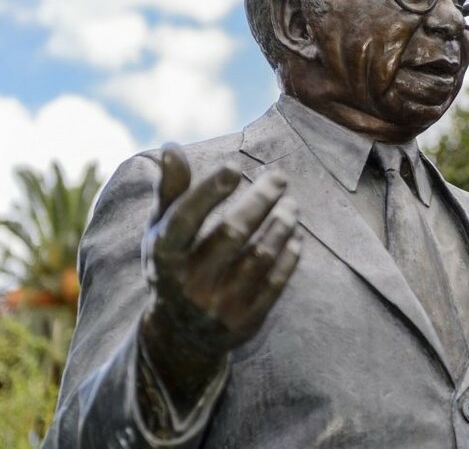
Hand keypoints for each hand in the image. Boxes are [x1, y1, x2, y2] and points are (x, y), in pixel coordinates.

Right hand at [140, 144, 300, 402]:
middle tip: (280, 178)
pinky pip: (275, 282)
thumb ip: (171, 190)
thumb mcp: (163, 230)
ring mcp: (217, 306)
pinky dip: (289, 254)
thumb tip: (171, 146)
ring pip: (260, 256)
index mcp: (162, 256)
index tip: (235, 167)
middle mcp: (187, 284)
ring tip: (292, 205)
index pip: (185, 219)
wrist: (181, 334)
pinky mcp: (244, 322)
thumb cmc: (174, 263)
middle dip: (261, 200)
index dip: (210, 191)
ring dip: (282, 224)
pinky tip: (294, 235)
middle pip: (233, 233)